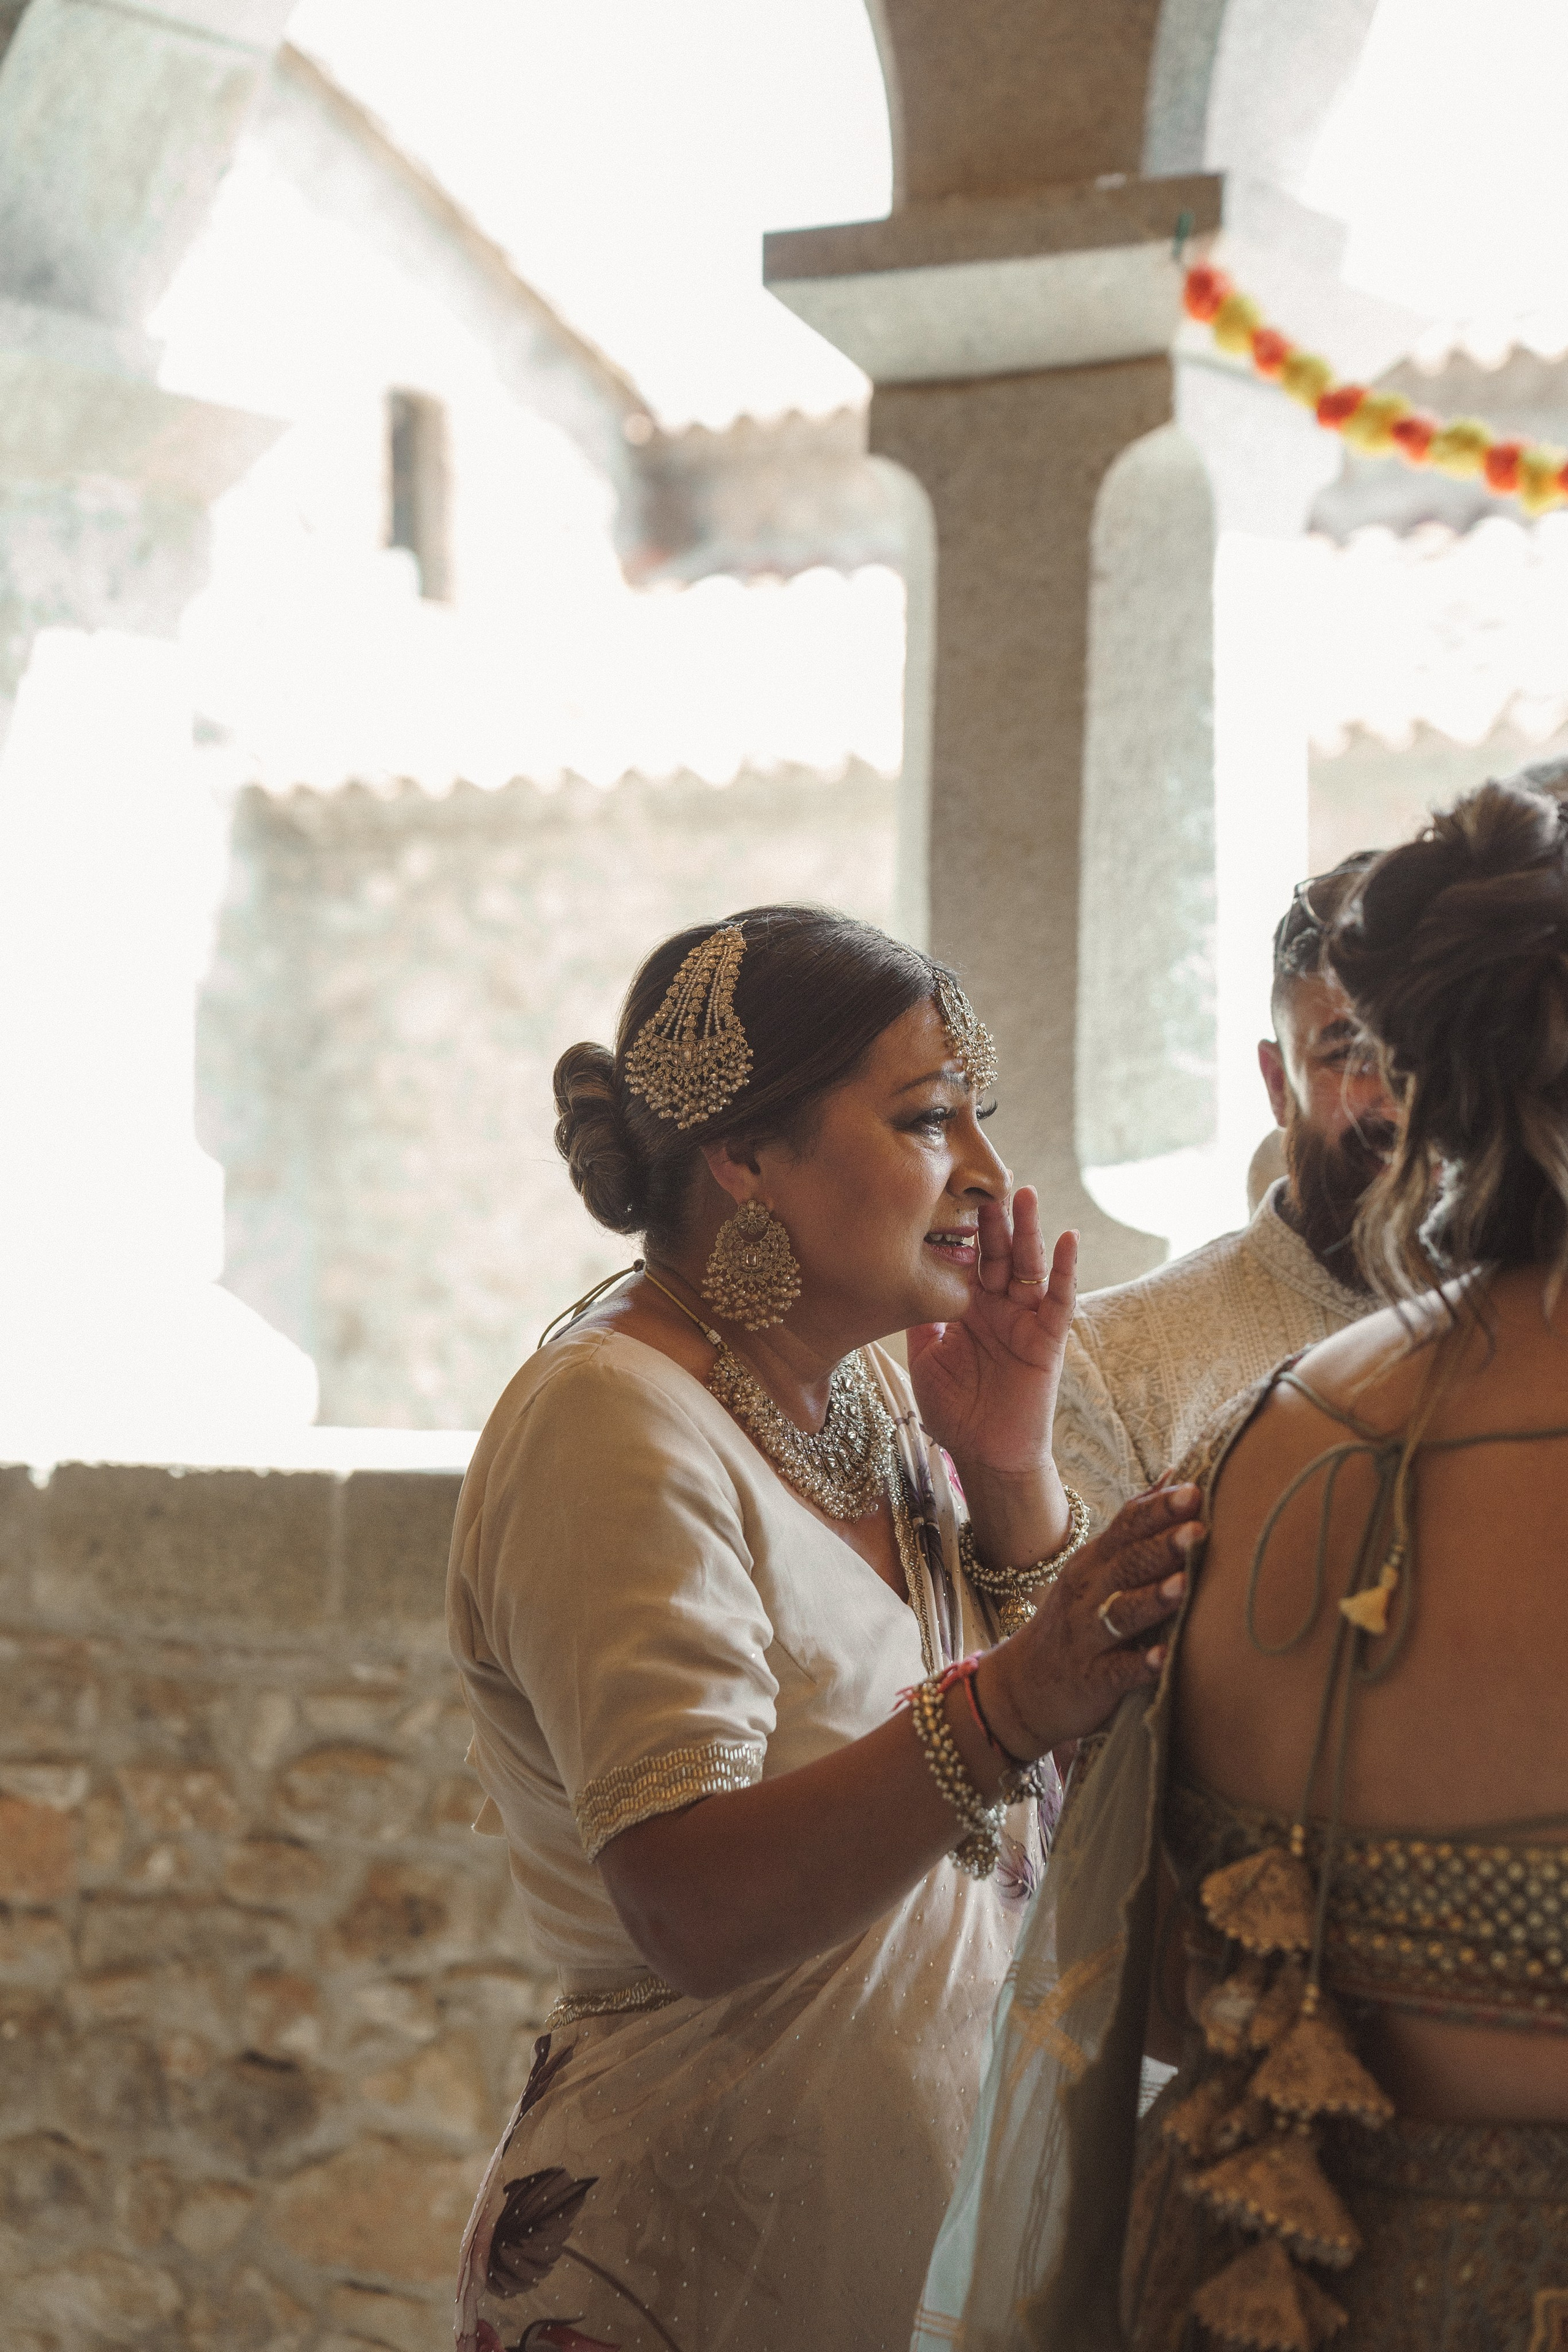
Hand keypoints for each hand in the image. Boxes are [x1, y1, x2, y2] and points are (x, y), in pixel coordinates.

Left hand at [905, 1188, 1075, 1478]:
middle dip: (991, 1218)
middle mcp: (998, 1306)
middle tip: (984, 1181)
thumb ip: (919, 1315)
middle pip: (996, 1252)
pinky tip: (1067, 1238)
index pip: (965, 1257)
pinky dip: (1066, 1269)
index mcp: (967, 1306)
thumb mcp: (924, 1355)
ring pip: (1027, 1265)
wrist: (984, 1455)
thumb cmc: (954, 1411)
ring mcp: (1025, 1318)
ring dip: (1028, 1230)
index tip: (944, 1189)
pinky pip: (1059, 1298)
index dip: (958, 1228)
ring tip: (1025, 1194)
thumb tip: (898, 1273)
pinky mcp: (1048, 1338)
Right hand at [975, 1482, 1203, 1757]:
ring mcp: (1087, 1636)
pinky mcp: (1091, 1679)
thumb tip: (1174, 1476)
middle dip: (1162, 1545)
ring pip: (1121, 1612)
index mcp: (1095, 1562)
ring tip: (1183, 1585)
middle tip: (1198, 1529)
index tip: (1194, 1490)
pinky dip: (1138, 1664)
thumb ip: (1133, 1528)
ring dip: (1153, 1598)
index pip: (1126, 1526)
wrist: (1021, 1686)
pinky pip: (1116, 1671)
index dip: (1158, 1509)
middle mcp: (1088, 1593)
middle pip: (1127, 1563)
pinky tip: (1161, 1659)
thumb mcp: (1095, 1568)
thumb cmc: (1075, 1619)